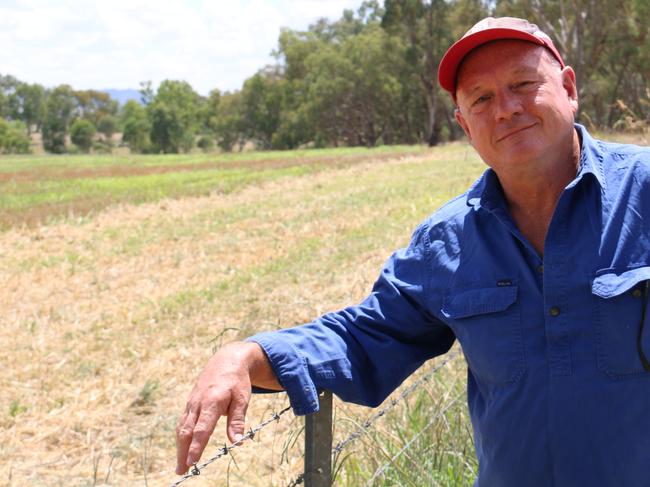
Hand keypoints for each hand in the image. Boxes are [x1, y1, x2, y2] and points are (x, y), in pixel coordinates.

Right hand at [175, 341, 280, 474]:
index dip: (196, 446)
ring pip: (182, 427)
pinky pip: (183, 422)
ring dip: (180, 447)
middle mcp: (198, 402)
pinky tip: (182, 449)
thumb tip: (238, 442)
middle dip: (183, 452)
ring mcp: (192, 402)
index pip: (202, 428)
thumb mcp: (242, 398)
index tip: (193, 462)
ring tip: (180, 466)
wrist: (226, 360)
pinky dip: (181, 437)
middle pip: (186, 431)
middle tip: (181, 471)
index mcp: (212, 401)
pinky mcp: (190, 403)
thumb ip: (238, 420)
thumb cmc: (237, 381)